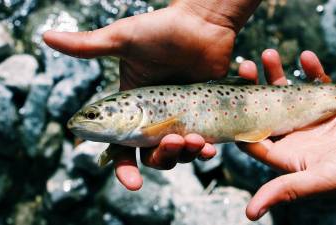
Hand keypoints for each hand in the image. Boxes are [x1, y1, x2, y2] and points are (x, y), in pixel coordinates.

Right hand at [43, 0, 259, 190]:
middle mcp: (153, 117)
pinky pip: (201, 143)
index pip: (122, 146)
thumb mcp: (123, 39)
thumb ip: (89, 45)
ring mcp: (179, 118)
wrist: (202, 22)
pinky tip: (209, 146)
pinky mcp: (201, 115)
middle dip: (160, 158)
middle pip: (152, 155)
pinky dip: (204, 150)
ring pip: (178, 153)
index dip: (125, 167)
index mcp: (131, 108)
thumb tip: (45, 36)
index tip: (133, 182)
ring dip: (184, 155)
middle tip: (171, 142)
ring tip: (195, 140)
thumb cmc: (162, 30)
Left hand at [237, 49, 334, 220]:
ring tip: (267, 55)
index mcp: (284, 152)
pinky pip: (317, 82)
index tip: (227, 99)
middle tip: (243, 67)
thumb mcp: (318, 179)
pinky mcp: (328, 102)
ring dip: (276, 73)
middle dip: (253, 87)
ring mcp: (308, 116)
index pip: (252, 135)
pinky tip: (306, 57)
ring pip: (286, 91)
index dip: (238, 119)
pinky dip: (312, 69)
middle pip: (264, 108)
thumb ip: (285, 190)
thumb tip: (249, 214)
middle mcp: (291, 133)